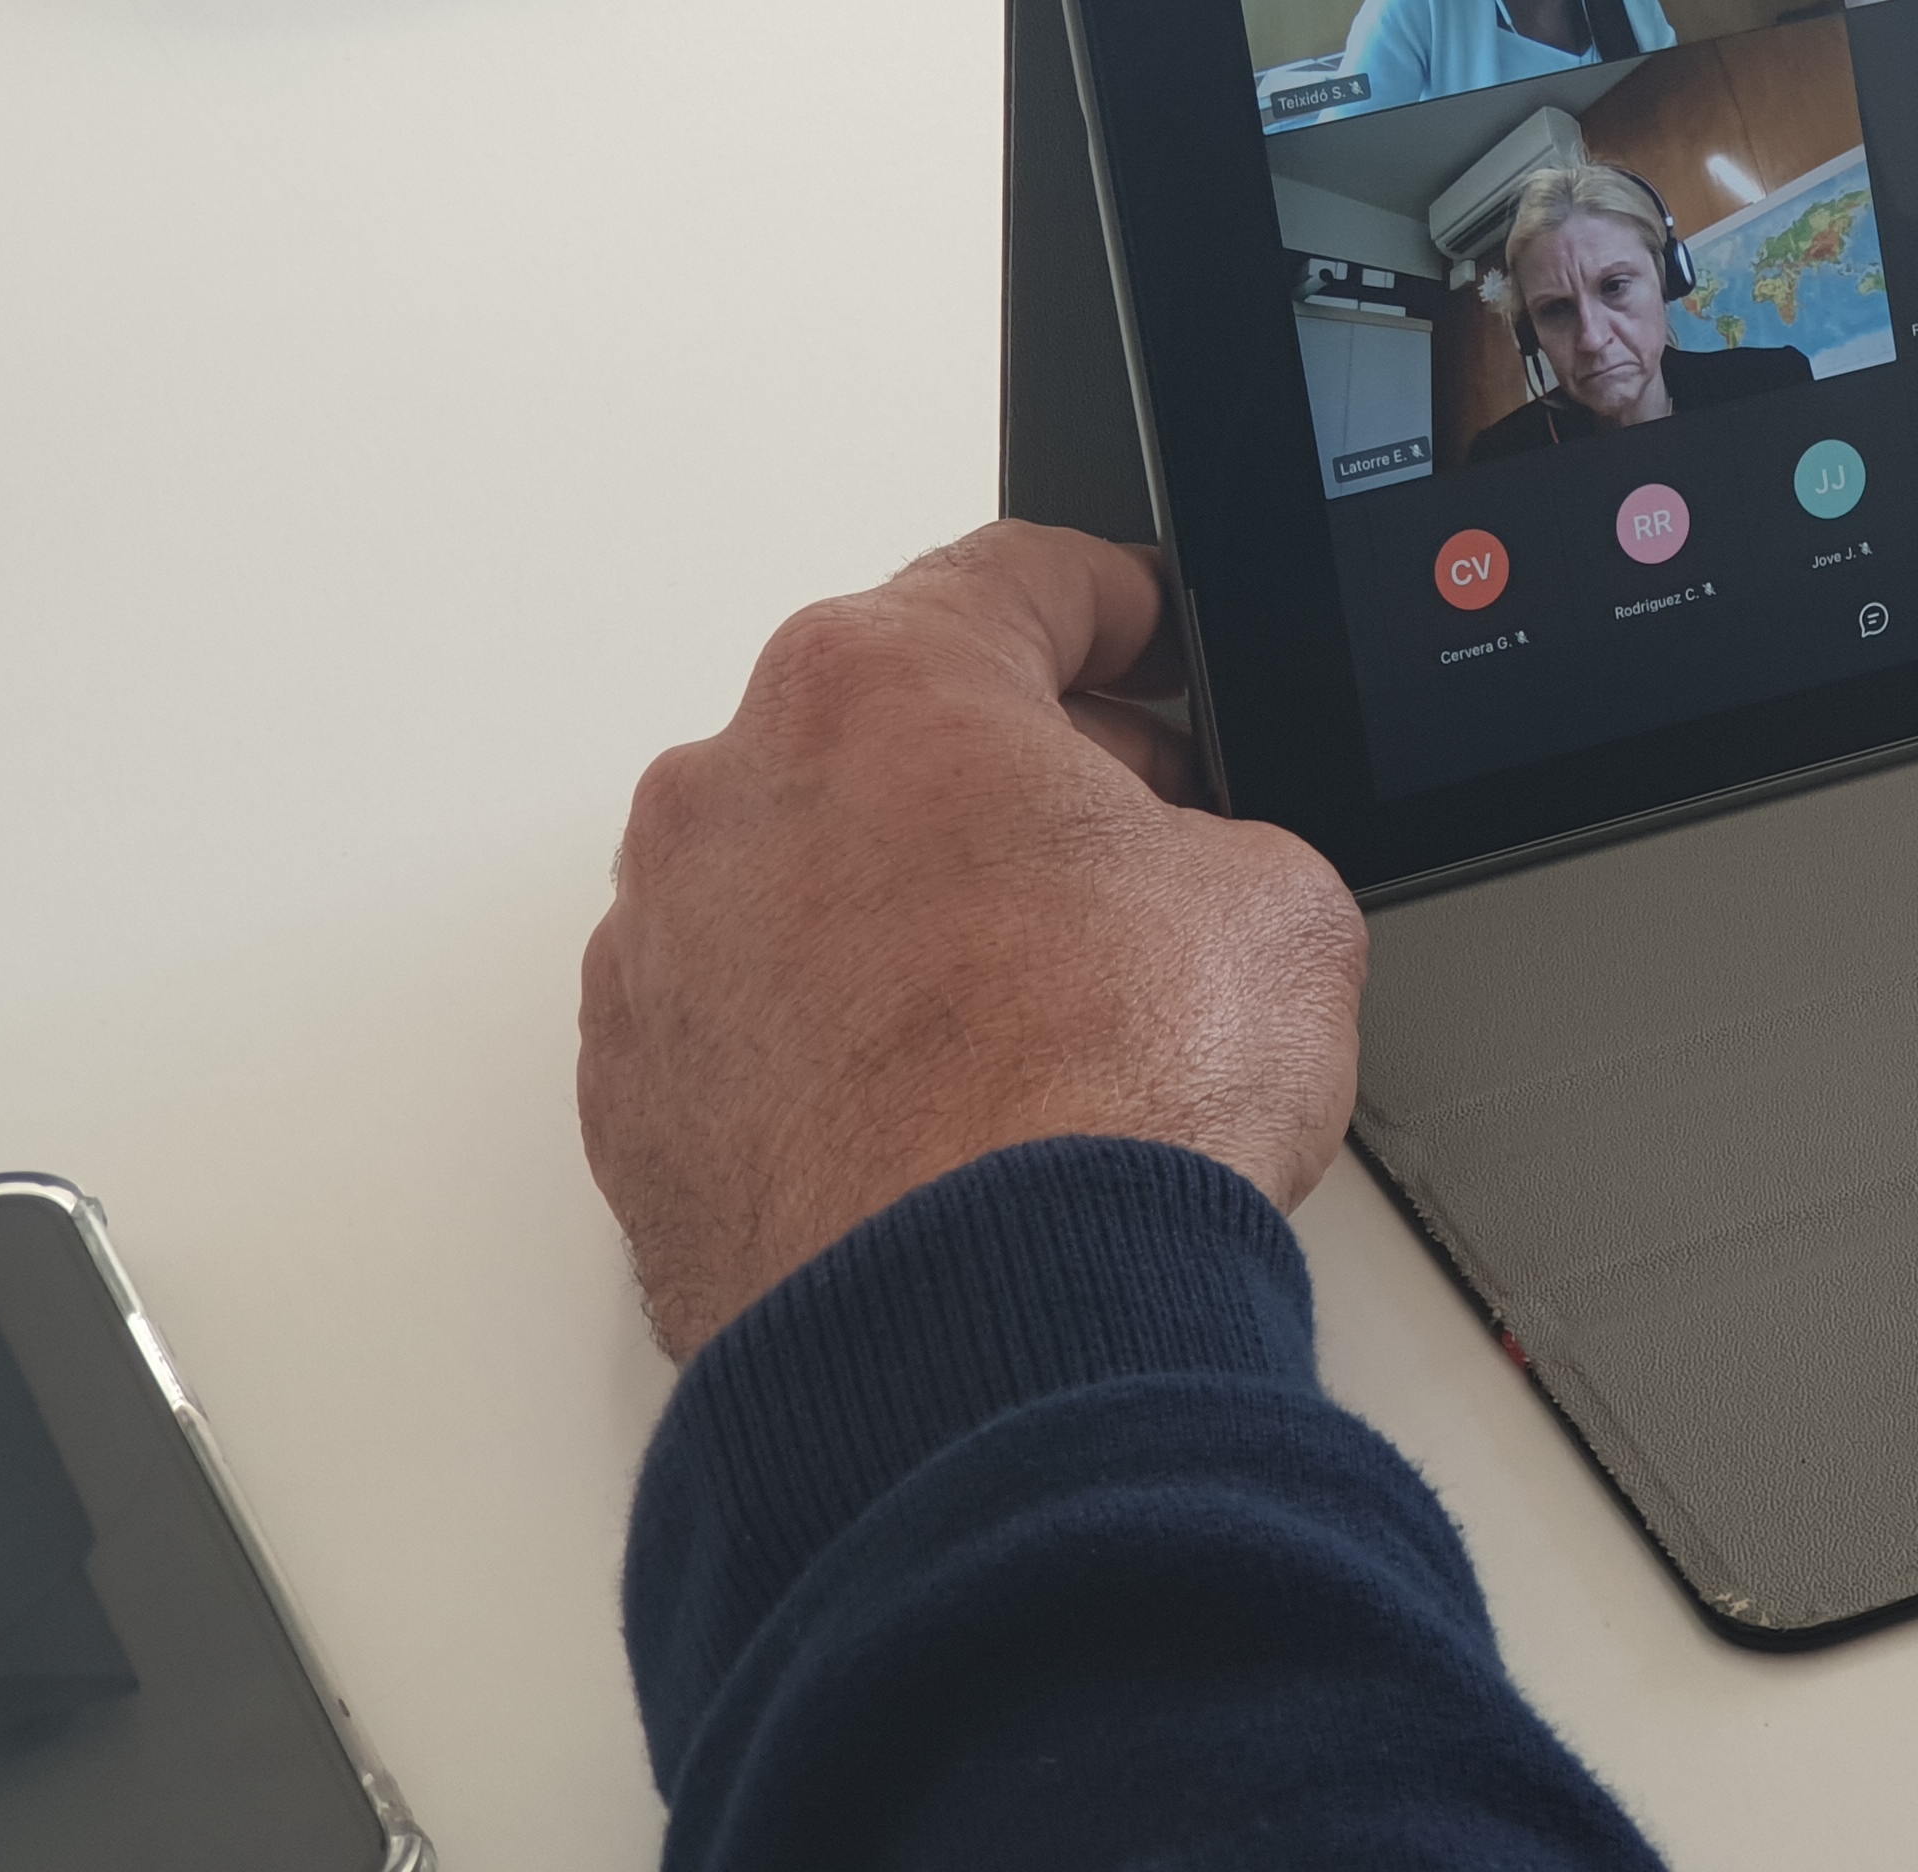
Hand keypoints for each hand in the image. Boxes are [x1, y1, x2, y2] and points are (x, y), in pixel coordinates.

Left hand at [579, 523, 1364, 1358]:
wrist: (987, 1337)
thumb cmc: (1102, 1101)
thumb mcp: (1279, 900)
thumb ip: (1220, 843)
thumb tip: (1196, 888)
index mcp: (880, 684)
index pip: (1016, 579)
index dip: (1121, 606)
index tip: (1149, 637)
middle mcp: (731, 793)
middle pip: (894, 728)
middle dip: (1019, 772)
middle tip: (1136, 837)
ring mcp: (664, 955)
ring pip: (810, 878)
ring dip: (916, 910)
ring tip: (1045, 1005)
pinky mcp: (637, 1109)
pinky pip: (757, 1026)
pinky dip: (843, 1043)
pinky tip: (952, 1110)